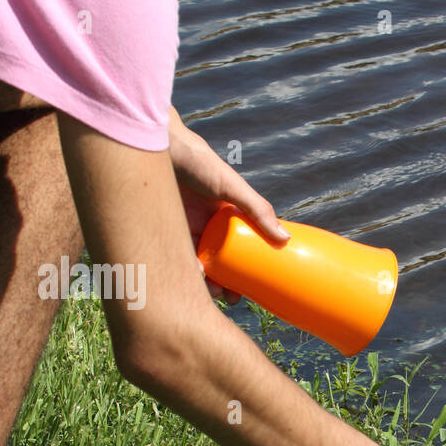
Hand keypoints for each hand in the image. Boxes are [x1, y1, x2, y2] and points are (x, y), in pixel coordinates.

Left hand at [166, 107, 289, 303]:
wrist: (160, 146)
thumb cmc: (199, 161)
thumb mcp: (233, 187)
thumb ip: (257, 210)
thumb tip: (285, 239)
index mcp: (228, 217)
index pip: (241, 250)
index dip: (246, 271)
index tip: (250, 291)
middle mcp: (208, 225)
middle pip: (219, 261)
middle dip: (225, 283)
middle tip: (230, 298)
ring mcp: (186, 227)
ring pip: (197, 262)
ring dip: (205, 281)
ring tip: (211, 292)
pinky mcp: (165, 228)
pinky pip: (175, 255)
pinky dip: (183, 268)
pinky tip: (191, 276)